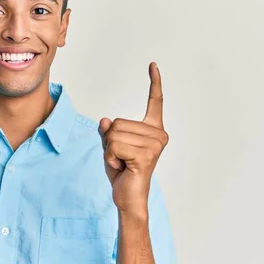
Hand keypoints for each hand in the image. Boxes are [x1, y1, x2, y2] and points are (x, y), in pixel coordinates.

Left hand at [98, 62, 168, 217]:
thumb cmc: (122, 171)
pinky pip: (113, 146)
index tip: (153, 65)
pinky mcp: (146, 155)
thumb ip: (108, 132)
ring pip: (113, 134)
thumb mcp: (110, 146)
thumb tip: (105, 121)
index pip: (155, 102)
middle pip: (117, 123)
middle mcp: (158, 135)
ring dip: (110, 151)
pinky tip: (122, 167)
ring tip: (122, 163)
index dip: (154, 83)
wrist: (127, 198)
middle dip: (110, 141)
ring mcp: (154, 145)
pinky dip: (110, 158)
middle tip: (121, 158)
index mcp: (153, 130)